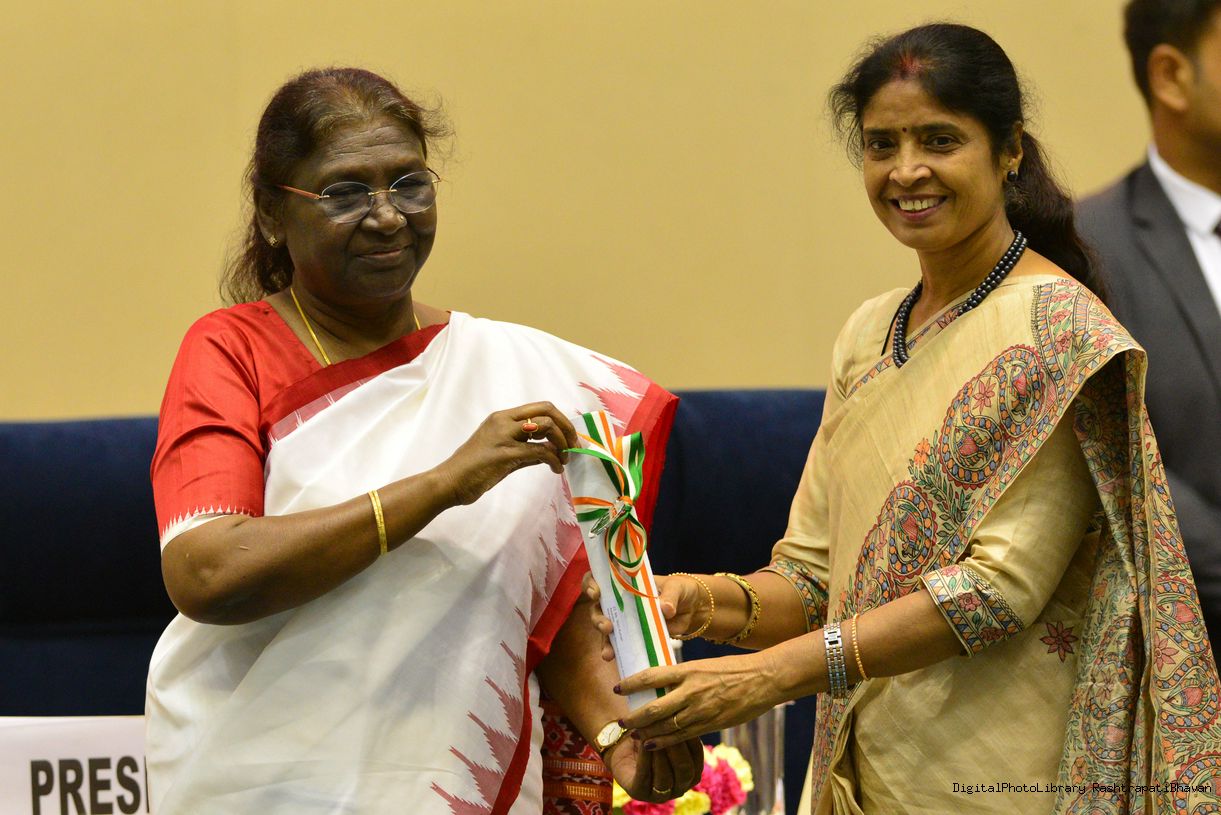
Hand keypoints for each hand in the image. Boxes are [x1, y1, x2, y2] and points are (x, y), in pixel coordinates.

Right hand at [434, 401, 578, 505]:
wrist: (450, 481)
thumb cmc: (473, 470)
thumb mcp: (502, 454)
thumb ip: (525, 450)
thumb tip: (550, 453)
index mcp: (502, 417)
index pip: (540, 407)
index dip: (560, 420)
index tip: (569, 437)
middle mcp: (504, 421)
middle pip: (547, 410)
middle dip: (566, 427)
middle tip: (573, 446)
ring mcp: (504, 435)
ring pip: (546, 426)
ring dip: (563, 443)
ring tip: (564, 459)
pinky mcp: (506, 453)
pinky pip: (540, 451)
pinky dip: (554, 460)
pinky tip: (556, 469)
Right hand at [585, 572, 708, 661]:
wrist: (693, 609)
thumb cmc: (680, 590)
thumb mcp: (676, 588)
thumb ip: (670, 596)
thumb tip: (665, 609)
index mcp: (626, 582)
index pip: (600, 579)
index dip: (591, 584)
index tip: (596, 593)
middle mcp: (621, 600)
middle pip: (598, 607)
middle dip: (597, 617)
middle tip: (607, 626)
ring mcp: (626, 620)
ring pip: (605, 628)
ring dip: (603, 639)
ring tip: (608, 650)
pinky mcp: (634, 636)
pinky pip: (619, 644)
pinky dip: (615, 651)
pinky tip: (613, 658)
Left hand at [604, 732, 703, 802]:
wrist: (623, 744)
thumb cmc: (651, 736)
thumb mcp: (668, 732)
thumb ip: (680, 732)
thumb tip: (691, 721)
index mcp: (692, 774)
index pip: (697, 758)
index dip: (693, 741)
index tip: (685, 723)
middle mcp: (679, 788)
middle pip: (684, 771)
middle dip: (678, 750)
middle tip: (670, 730)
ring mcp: (660, 794)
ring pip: (665, 778)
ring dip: (661, 755)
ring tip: (656, 736)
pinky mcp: (639, 793)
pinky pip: (644, 776)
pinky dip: (645, 759)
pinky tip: (644, 743)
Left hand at [618, 653, 783, 749]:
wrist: (762, 678)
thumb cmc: (733, 669)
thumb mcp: (703, 666)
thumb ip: (683, 676)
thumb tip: (661, 684)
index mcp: (687, 670)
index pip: (650, 676)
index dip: (631, 683)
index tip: (618, 687)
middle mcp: (690, 691)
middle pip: (653, 708)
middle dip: (634, 717)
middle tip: (621, 721)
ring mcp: (700, 709)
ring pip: (665, 726)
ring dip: (646, 732)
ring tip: (634, 734)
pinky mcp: (710, 724)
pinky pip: (681, 736)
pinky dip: (663, 742)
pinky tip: (651, 744)